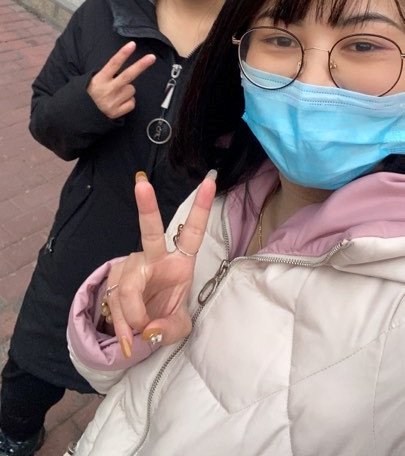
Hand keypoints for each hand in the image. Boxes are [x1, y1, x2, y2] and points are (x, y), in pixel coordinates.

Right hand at [87, 42, 155, 118]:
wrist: (81, 113)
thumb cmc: (91, 93)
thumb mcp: (94, 79)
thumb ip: (108, 73)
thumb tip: (123, 66)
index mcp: (100, 79)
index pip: (113, 64)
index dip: (123, 53)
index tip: (132, 44)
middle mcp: (107, 90)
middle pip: (128, 75)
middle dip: (141, 65)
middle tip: (151, 57)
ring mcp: (112, 102)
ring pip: (132, 89)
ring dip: (127, 90)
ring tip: (116, 94)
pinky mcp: (116, 112)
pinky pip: (132, 102)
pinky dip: (128, 101)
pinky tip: (118, 102)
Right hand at [106, 171, 216, 356]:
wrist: (141, 325)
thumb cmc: (166, 316)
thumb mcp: (177, 328)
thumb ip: (167, 330)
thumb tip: (148, 329)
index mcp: (180, 262)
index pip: (193, 233)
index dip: (201, 208)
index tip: (209, 182)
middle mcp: (155, 257)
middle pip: (150, 232)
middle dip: (147, 208)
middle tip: (142, 184)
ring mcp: (131, 265)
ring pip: (128, 287)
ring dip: (133, 317)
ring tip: (139, 334)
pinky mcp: (113, 277)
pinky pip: (114, 302)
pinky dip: (121, 325)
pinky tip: (127, 337)